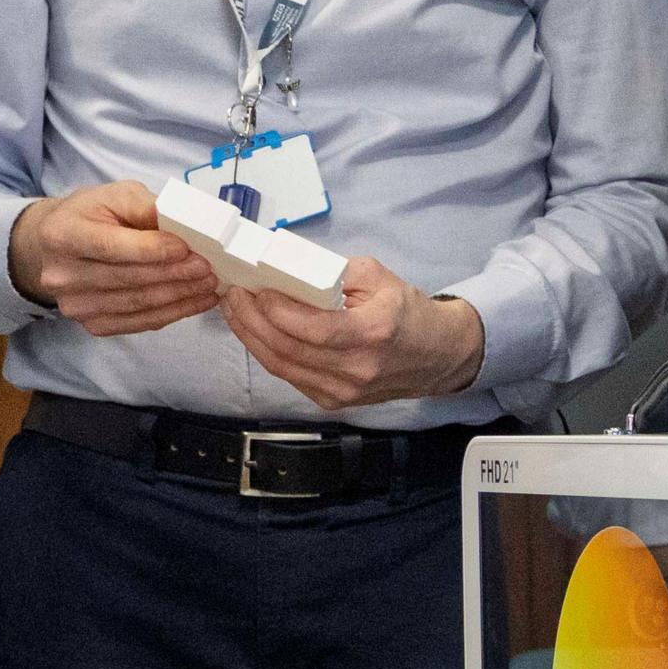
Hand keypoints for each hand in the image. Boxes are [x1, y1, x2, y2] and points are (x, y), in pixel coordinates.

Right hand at [9, 180, 219, 336]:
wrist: (57, 246)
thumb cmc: (91, 214)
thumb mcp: (114, 195)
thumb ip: (146, 206)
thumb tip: (184, 226)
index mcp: (62, 235)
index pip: (113, 247)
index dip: (154, 250)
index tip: (187, 248)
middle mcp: (62, 276)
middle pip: (129, 279)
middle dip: (175, 274)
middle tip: (209, 268)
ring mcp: (75, 305)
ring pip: (138, 304)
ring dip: (180, 296)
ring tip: (210, 284)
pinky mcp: (91, 324)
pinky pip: (139, 322)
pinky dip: (173, 313)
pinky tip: (195, 301)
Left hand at [219, 258, 485, 408]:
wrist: (434, 356)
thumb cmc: (405, 311)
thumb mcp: (378, 277)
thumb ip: (332, 271)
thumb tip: (285, 267)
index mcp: (373, 333)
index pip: (315, 328)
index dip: (278, 311)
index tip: (256, 289)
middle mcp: (357, 369)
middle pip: (289, 350)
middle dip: (252, 320)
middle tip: (233, 294)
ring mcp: (343, 391)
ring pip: (281, 366)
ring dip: (250, 337)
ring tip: (234, 309)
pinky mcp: (331, 401)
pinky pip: (289, 375)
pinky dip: (266, 351)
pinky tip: (253, 330)